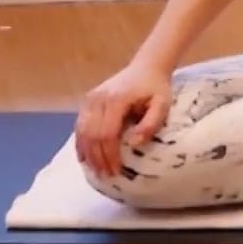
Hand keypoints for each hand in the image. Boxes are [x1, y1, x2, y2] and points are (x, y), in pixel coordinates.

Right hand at [73, 59, 173, 178]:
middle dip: (98, 158)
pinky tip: (84, 158)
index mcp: (116, 99)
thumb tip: (134, 143)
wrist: (146, 67)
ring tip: (96, 171)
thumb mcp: (162, 104)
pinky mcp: (88, 101)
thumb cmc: (156, 88)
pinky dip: (81, 143)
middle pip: (92, 135)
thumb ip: (150, 123)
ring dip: (88, 154)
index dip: (110, 155)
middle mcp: (98, 98)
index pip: (107, 133)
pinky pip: (80, 125)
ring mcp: (90, 99)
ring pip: (82, 131)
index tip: (116, 171)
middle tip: (106, 176)